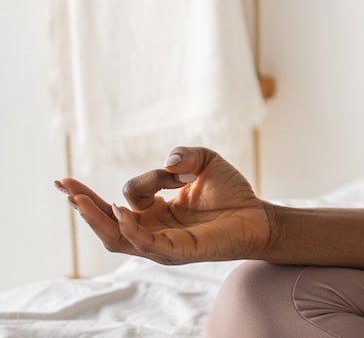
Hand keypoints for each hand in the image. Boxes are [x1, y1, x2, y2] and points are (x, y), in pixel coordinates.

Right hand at [54, 146, 271, 265]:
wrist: (259, 215)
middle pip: (108, 222)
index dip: (148, 178)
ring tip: (77, 200)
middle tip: (61, 184)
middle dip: (83, 203)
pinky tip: (120, 213)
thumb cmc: (231, 192)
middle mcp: (152, 229)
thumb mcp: (206, 162)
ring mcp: (162, 244)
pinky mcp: (179, 252)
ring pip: (118, 237)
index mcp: (154, 212)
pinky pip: (148, 244)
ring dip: (97, 219)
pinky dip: (132, 230)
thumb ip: (185, 154)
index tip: (178, 169)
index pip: (130, 195)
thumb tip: (168, 163)